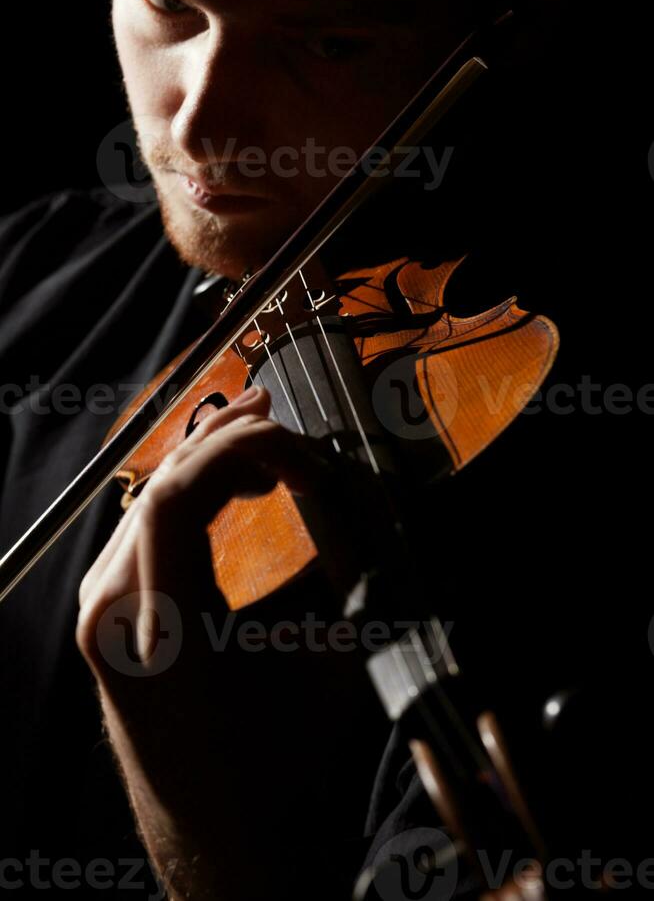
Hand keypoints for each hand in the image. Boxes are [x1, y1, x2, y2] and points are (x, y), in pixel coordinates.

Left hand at [75, 386, 374, 900]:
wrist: (227, 841)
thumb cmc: (279, 769)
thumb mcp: (330, 662)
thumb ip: (350, 570)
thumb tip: (368, 494)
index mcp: (156, 625)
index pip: (181, 492)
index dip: (250, 452)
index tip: (310, 463)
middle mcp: (109, 611)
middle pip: (161, 486)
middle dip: (229, 441)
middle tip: (285, 418)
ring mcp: (99, 614)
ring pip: (148, 503)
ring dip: (209, 464)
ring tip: (265, 440)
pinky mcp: (108, 619)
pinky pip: (144, 533)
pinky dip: (191, 499)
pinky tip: (231, 490)